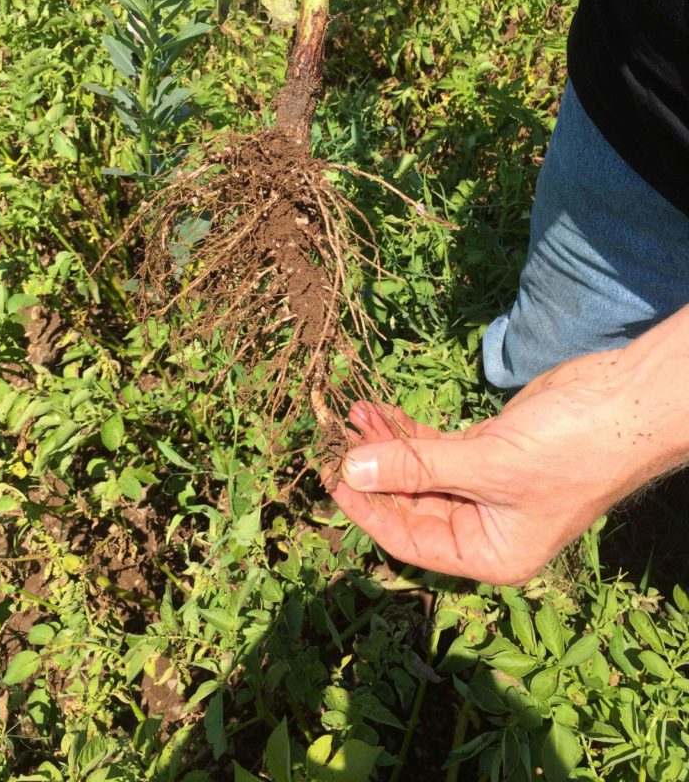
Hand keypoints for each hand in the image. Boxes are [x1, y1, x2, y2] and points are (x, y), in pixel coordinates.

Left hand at [332, 336, 687, 585]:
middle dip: (372, 470)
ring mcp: (485, 488)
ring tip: (352, 415)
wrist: (626, 403)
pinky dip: (409, 433)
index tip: (331, 478)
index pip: (408, 540)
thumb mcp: (487, 464)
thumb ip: (416, 467)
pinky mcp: (488, 452)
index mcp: (489, 553)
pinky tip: (380, 413)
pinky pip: (437, 450)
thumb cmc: (571, 449)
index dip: (367, 509)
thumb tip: (351, 469)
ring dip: (386, 446)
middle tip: (335, 439)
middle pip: (410, 504)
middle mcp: (483, 527)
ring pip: (420, 473)